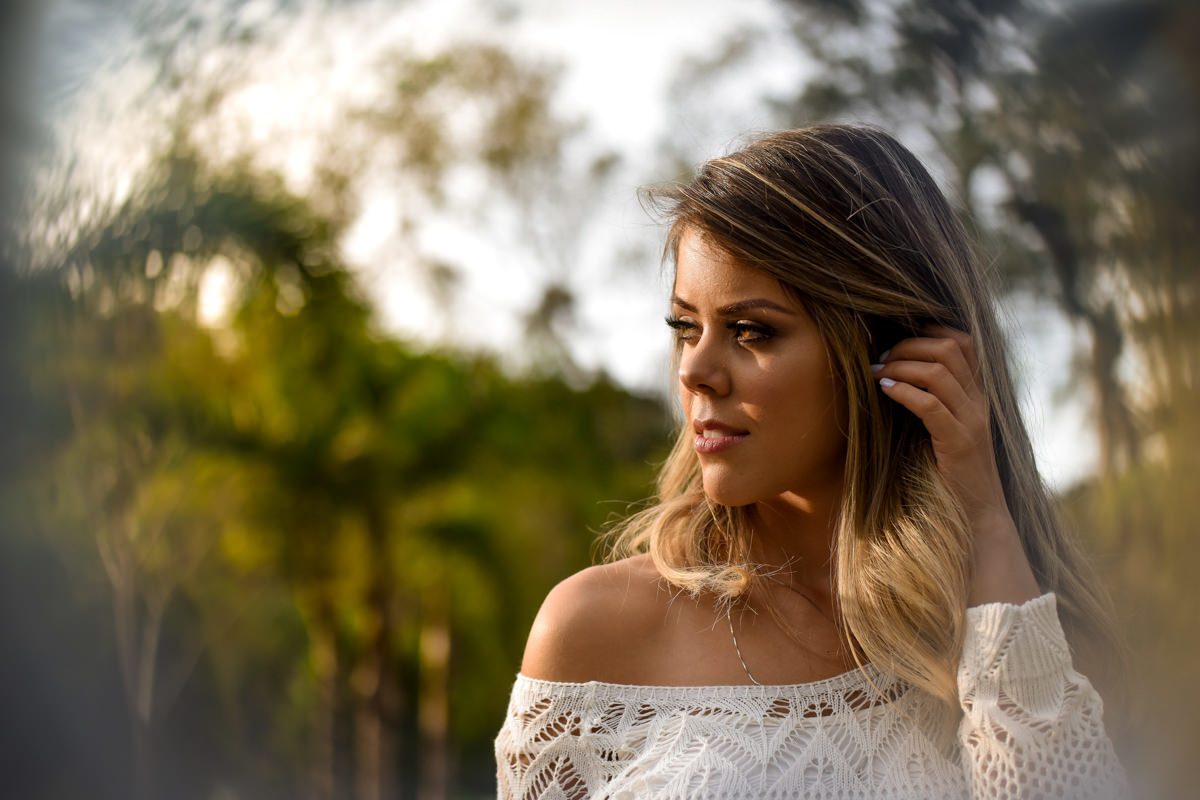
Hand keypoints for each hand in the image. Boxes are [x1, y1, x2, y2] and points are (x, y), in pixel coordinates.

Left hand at [872, 325, 1039, 605]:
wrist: (978, 515)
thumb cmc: (952, 474)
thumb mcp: (943, 430)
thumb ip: (930, 402)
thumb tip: (892, 376)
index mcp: (978, 396)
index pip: (964, 342)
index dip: (930, 331)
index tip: (897, 337)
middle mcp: (979, 403)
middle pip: (949, 349)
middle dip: (909, 345)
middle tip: (880, 356)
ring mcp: (972, 422)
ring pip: (939, 372)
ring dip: (901, 365)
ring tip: (877, 371)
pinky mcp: (959, 443)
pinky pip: (931, 405)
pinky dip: (904, 392)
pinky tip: (885, 390)